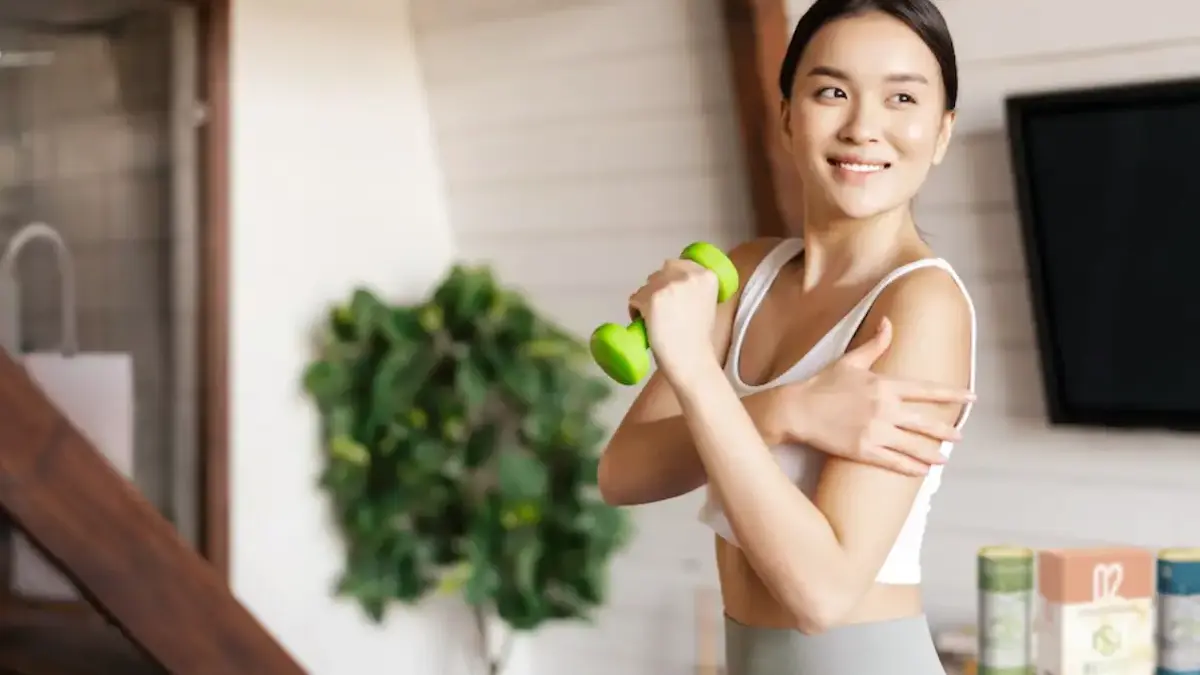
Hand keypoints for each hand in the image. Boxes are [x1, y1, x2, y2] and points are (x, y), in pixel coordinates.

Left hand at [628, 259, 720, 378]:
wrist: (691, 359)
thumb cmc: (698, 338)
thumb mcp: (707, 303)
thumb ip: (694, 288)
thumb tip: (674, 282)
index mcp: (707, 276)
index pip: (678, 264)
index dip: (670, 279)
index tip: (669, 295)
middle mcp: (689, 276)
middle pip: (660, 273)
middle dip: (657, 289)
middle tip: (661, 312)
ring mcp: (669, 285)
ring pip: (646, 286)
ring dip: (645, 300)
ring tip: (654, 320)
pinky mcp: (651, 298)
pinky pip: (634, 299)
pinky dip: (635, 311)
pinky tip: (645, 324)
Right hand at [766, 317, 975, 475]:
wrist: (797, 409)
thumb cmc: (822, 384)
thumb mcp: (850, 361)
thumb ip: (875, 344)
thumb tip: (888, 322)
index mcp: (884, 385)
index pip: (925, 389)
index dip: (951, 394)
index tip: (970, 397)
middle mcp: (884, 409)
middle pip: (925, 422)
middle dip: (946, 430)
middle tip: (959, 436)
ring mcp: (875, 432)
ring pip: (913, 445)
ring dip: (932, 453)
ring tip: (944, 458)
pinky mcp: (864, 450)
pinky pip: (894, 462)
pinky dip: (911, 468)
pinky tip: (921, 471)